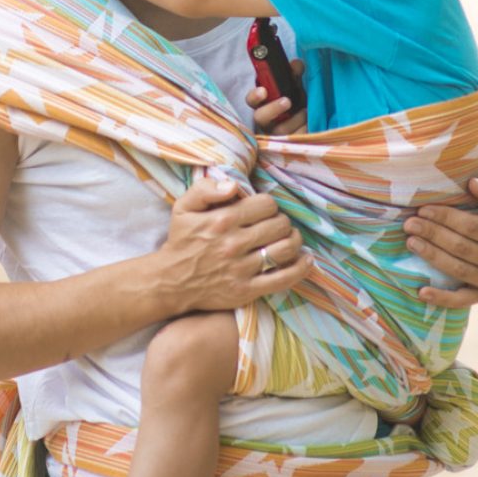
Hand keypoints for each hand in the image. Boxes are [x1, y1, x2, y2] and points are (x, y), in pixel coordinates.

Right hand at [156, 176, 308, 311]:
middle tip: (276, 224)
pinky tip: (306, 260)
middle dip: (282, 221)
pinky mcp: (247, 290)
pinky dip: (300, 268)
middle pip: (279, 225)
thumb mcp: (183, 207)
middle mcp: (234, 244)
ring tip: (290, 238)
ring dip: (294, 240)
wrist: (170, 282)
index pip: (266, 205)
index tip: (264, 210)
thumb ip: (205, 188)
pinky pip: (283, 278)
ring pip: (285, 249)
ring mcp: (242, 269)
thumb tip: (233, 185)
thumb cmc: (181, 241)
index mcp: (222, 220)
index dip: (269, 205)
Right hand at [245, 59, 306, 135]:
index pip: (252, 100)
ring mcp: (274, 137)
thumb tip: (297, 64)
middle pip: (260, 117)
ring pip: (282, 129)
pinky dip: (305, 128)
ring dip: (297, 117)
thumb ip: (294, 75)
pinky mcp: (286, 147)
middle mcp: (265, 121)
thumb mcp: (296, 89)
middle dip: (273, 109)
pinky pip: (296, 138)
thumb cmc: (297, 104)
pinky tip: (309, 124)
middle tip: (287, 101)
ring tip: (306, 111)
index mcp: (263, 104)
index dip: (254, 96)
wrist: (311, 124)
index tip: (263, 91)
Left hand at [404, 177, 477, 307]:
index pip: (472, 227)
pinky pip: (462, 300)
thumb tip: (473, 183)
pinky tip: (422, 292)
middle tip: (410, 224)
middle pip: (461, 248)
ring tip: (411, 243)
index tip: (424, 210)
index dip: (446, 218)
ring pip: (458, 270)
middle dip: (433, 234)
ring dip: (432, 257)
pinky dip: (442, 298)